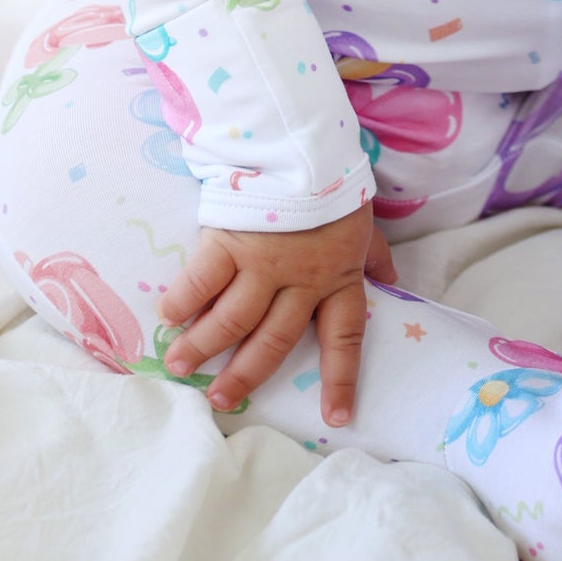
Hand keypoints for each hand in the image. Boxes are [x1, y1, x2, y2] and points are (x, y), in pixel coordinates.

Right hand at [159, 203, 395, 423]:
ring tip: (180, 367)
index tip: (337, 418)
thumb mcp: (364, 221)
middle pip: (272, 340)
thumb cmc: (333, 185)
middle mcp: (300, 281)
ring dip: (204, 346)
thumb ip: (374, 255)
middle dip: (245, 374)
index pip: (344, 338)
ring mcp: (262, 264)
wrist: (302, 142)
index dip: (340, 379)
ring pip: (233, 318)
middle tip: (220, 399)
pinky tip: (168, 317)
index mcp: (338, 278)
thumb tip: (393, 281)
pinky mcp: (229, 241)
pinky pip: (202, 279)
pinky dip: (183, 300)